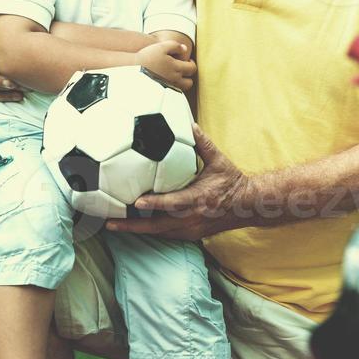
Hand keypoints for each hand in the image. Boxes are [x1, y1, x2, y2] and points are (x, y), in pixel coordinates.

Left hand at [106, 124, 251, 239]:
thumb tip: (190, 123)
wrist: (248, 206)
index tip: (136, 201)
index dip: (155, 202)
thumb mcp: (219, 160)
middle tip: (110, 222)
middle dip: (132, 226)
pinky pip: (166, 235)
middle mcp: (192, 218)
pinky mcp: (191, 235)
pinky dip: (150, 231)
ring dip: (137, 230)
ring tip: (115, 225)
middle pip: (157, 226)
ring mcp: (191, 229)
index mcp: (198, 199)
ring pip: (159, 233)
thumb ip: (203, 143)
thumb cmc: (232, 182)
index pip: (173, 202)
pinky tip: (136, 227)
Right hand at [137, 40, 195, 91]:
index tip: (187, 60)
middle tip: (183, 69)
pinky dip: (173, 87)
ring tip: (175, 75)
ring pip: (181, 89)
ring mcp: (167, 87)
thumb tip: (185, 48)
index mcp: (176, 68)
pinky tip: (166, 80)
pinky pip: (171, 92)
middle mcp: (174, 79)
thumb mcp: (161, 46)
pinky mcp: (160, 92)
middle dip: (188, 76)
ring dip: (182, 82)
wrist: (132, 70)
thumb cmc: (147, 57)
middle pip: (189, 82)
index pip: (192, 69)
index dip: (192, 64)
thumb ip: (175, 46)